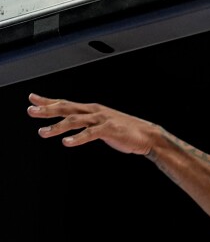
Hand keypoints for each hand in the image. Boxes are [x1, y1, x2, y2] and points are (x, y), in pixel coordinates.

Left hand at [27, 93, 159, 154]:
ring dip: (57, 126)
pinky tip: (67, 142)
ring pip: (75, 120)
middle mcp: (95, 111)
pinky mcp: (109, 130)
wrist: (148, 135)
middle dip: (47, 110)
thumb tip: (76, 126)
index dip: (48, 101)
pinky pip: (90, 134)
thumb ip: (89, 124)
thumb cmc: (126, 131)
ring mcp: (102, 119)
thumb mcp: (104, 124)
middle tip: (30, 111)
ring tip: (42, 132)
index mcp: (92, 109)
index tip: (32, 99)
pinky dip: (77, 138)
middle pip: (66, 108)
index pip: (66, 103)